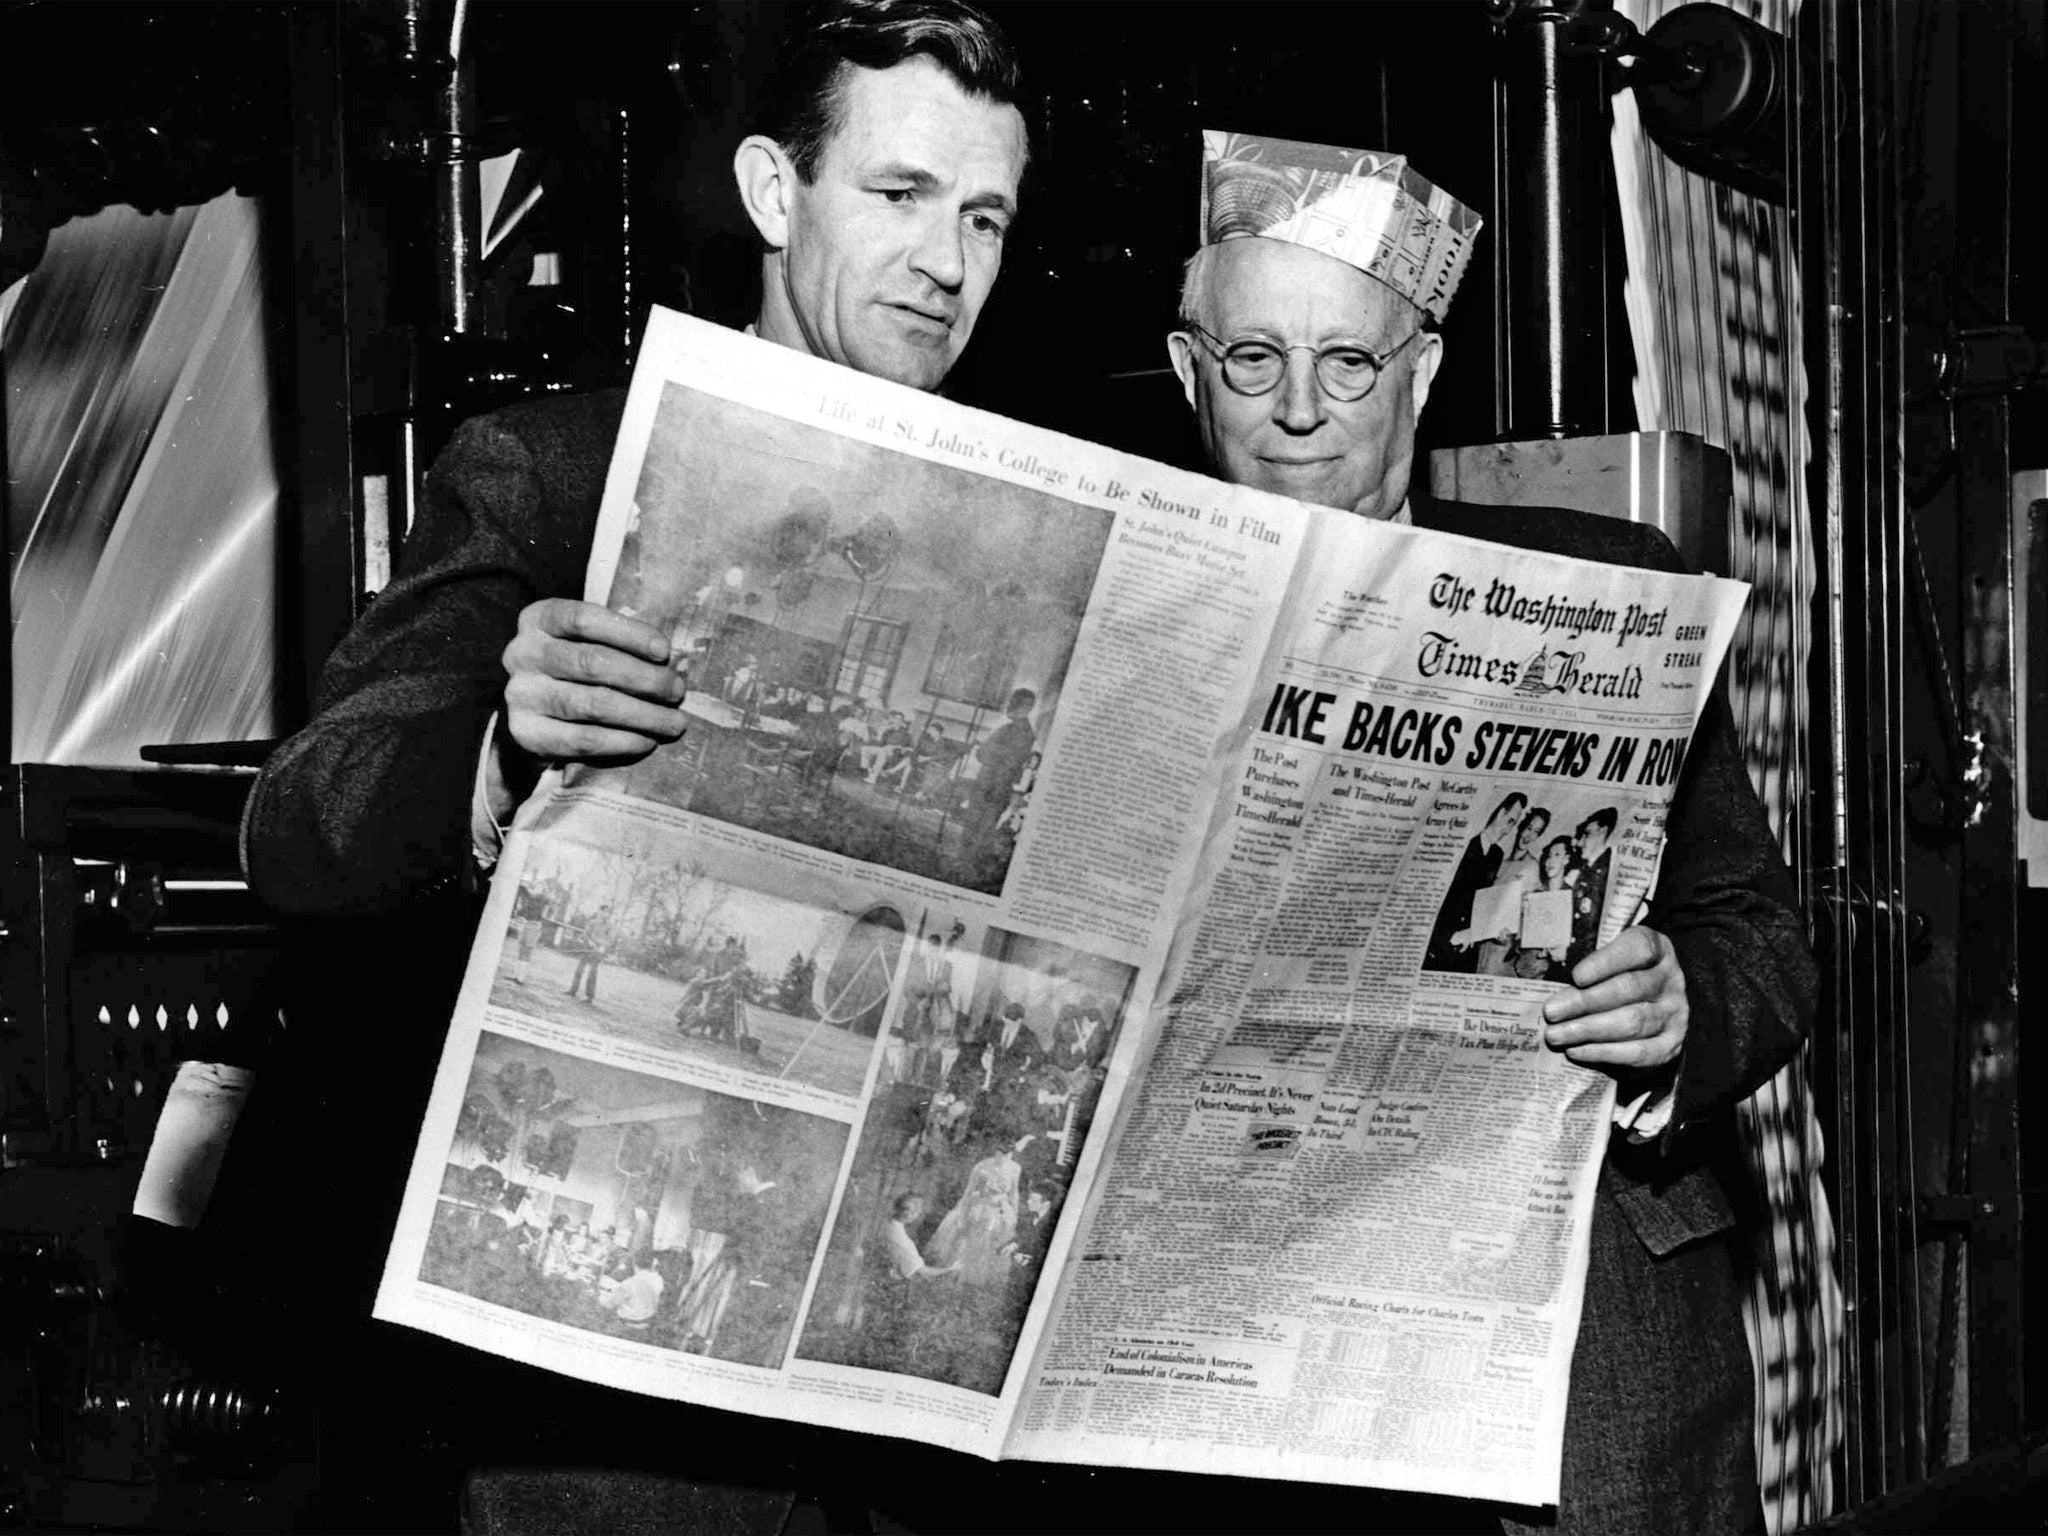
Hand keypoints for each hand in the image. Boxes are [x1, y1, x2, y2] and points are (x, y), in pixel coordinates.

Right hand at [493, 600, 686, 803]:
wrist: (536, 714)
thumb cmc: (577, 669)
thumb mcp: (590, 642)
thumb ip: (620, 643)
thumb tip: (670, 664)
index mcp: (539, 619)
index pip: (583, 619)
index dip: (628, 634)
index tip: (664, 651)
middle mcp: (522, 654)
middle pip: (591, 663)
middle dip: (645, 679)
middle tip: (677, 691)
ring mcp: (521, 695)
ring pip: (592, 704)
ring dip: (642, 714)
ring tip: (674, 722)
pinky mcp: (527, 733)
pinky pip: (583, 739)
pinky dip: (622, 741)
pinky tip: (648, 741)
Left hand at [1539, 924, 1686, 1073]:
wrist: (1652, 1011)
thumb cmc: (1618, 978)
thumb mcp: (1609, 963)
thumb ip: (1589, 971)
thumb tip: (1556, 995)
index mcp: (1657, 949)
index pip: (1637, 949)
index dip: (1606, 962)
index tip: (1576, 976)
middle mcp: (1671, 980)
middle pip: (1629, 988)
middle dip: (1585, 1001)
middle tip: (1551, 1012)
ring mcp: (1674, 1014)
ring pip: (1632, 1022)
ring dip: (1588, 1030)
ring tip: (1556, 1035)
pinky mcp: (1670, 1045)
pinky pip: (1638, 1052)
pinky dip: (1603, 1053)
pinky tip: (1576, 1051)